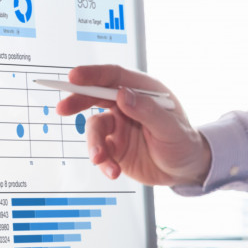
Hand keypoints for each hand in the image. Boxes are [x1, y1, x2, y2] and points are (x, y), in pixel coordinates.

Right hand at [55, 65, 211, 185]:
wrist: (185, 171)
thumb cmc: (184, 143)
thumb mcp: (171, 128)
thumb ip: (147, 111)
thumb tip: (122, 95)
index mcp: (142, 91)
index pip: (114, 77)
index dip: (93, 75)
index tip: (74, 77)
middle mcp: (127, 106)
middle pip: (95, 97)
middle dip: (77, 102)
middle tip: (62, 108)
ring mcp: (119, 127)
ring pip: (95, 129)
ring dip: (94, 145)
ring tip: (100, 160)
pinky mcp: (115, 148)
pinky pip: (101, 152)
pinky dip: (103, 163)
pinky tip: (113, 172)